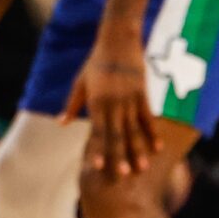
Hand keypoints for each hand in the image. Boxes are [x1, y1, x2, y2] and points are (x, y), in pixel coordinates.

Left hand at [64, 33, 156, 175]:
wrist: (117, 40)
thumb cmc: (95, 62)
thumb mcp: (80, 82)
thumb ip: (72, 104)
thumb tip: (60, 123)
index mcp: (96, 101)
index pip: (97, 131)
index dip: (98, 149)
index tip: (98, 167)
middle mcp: (113, 103)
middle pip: (117, 134)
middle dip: (119, 156)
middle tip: (123, 176)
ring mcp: (130, 98)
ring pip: (134, 129)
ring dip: (138, 149)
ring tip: (142, 168)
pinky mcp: (143, 93)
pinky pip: (148, 117)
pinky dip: (153, 132)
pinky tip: (158, 147)